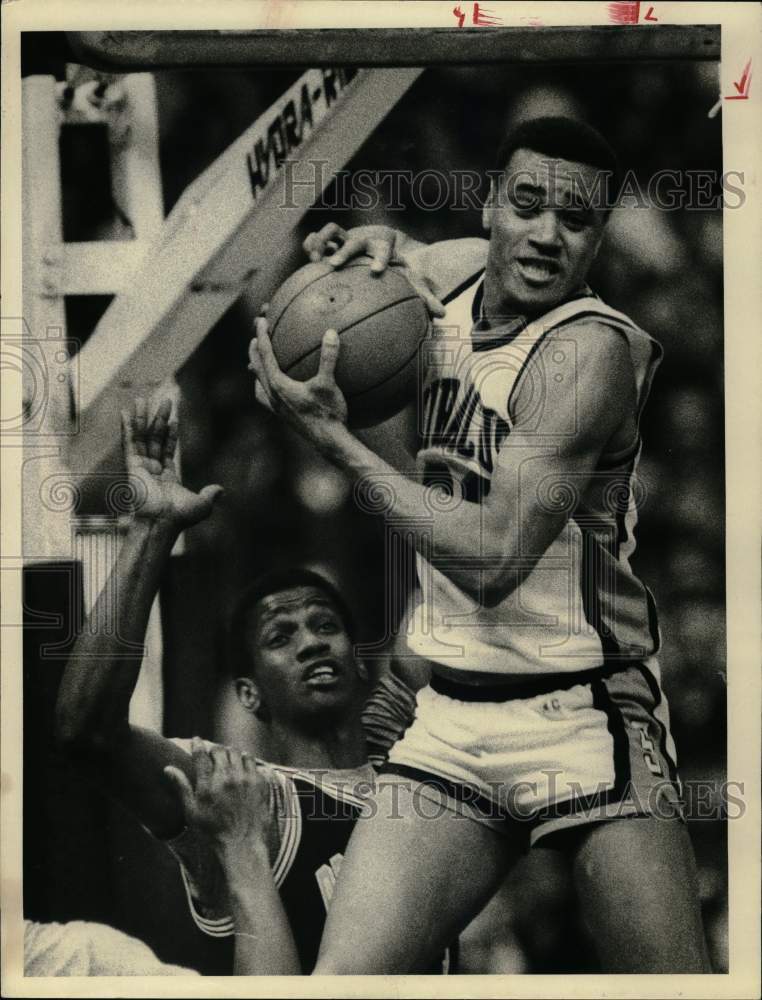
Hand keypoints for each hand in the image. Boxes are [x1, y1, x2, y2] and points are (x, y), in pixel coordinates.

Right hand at [121, 398, 222, 527]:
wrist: (162, 522)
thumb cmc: (180, 517)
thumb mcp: (201, 505)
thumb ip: (210, 495)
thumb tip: (221, 489)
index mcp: (167, 477)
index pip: (167, 449)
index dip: (170, 434)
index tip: (173, 419)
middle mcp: (152, 470)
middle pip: (154, 438)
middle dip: (159, 419)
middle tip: (165, 400)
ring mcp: (141, 467)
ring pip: (142, 437)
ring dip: (143, 418)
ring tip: (142, 399)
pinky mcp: (132, 466)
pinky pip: (129, 442)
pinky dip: (127, 427)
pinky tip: (126, 412)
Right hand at [164, 739, 271, 857]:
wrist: (242, 844)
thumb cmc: (213, 831)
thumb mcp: (192, 811)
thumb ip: (181, 787)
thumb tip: (168, 768)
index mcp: (208, 784)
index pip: (201, 754)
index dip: (198, 744)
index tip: (196, 740)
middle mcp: (227, 777)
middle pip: (220, 750)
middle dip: (214, 749)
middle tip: (212, 753)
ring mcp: (245, 778)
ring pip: (237, 753)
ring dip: (230, 752)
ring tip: (227, 758)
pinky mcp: (259, 782)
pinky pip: (252, 761)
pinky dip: (246, 760)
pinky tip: (242, 766)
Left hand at [248, 315, 348, 449]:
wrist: (328, 442)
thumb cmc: (328, 413)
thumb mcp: (329, 384)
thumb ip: (329, 357)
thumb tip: (331, 333)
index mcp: (278, 385)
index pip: (265, 355)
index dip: (262, 336)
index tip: (261, 321)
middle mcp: (273, 396)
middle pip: (257, 368)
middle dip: (254, 351)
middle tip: (255, 337)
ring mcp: (276, 408)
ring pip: (259, 385)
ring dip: (257, 371)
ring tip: (257, 364)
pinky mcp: (283, 416)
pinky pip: (267, 398)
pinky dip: (266, 388)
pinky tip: (276, 388)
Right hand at [302, 223, 445, 317]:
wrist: (385, 245)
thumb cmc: (398, 268)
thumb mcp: (411, 280)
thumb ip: (425, 297)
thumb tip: (443, 315)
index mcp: (384, 247)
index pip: (383, 249)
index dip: (380, 258)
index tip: (377, 270)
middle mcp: (365, 240)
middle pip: (353, 240)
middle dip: (344, 251)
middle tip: (334, 265)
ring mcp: (347, 238)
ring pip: (332, 231)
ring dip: (322, 242)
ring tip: (314, 260)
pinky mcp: (333, 241)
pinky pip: (319, 238)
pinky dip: (311, 244)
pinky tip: (306, 260)